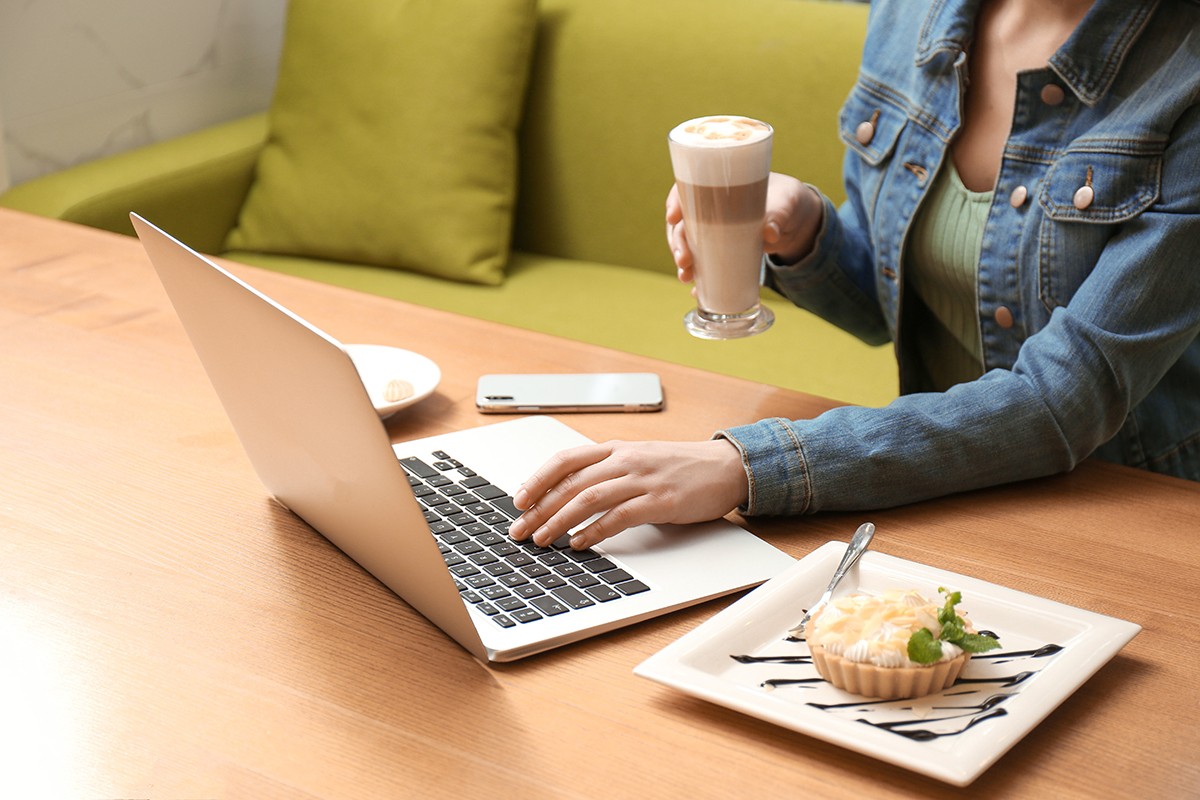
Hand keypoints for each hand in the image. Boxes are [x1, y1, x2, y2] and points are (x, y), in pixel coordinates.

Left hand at [508, 439, 749, 548]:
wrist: (725, 466)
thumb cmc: (679, 467)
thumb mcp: (637, 461)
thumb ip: (608, 473)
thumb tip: (569, 498)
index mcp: (616, 448)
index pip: (565, 460)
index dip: (538, 479)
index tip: (518, 500)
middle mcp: (625, 459)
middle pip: (571, 483)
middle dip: (540, 508)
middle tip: (521, 530)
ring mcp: (643, 478)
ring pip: (590, 498)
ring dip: (561, 520)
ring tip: (543, 539)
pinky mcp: (661, 500)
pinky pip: (620, 516)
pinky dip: (595, 531)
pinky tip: (580, 543)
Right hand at [665, 173, 823, 283]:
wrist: (795, 220)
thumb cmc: (785, 201)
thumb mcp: (785, 203)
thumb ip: (779, 215)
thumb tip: (770, 233)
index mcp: (718, 187)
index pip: (686, 189)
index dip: (675, 201)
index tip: (673, 217)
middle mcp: (710, 210)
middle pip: (682, 222)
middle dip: (677, 242)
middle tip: (683, 260)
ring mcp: (713, 232)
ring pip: (687, 244)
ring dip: (683, 261)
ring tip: (686, 277)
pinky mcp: (721, 251)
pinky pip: (703, 263)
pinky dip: (699, 278)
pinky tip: (697, 291)